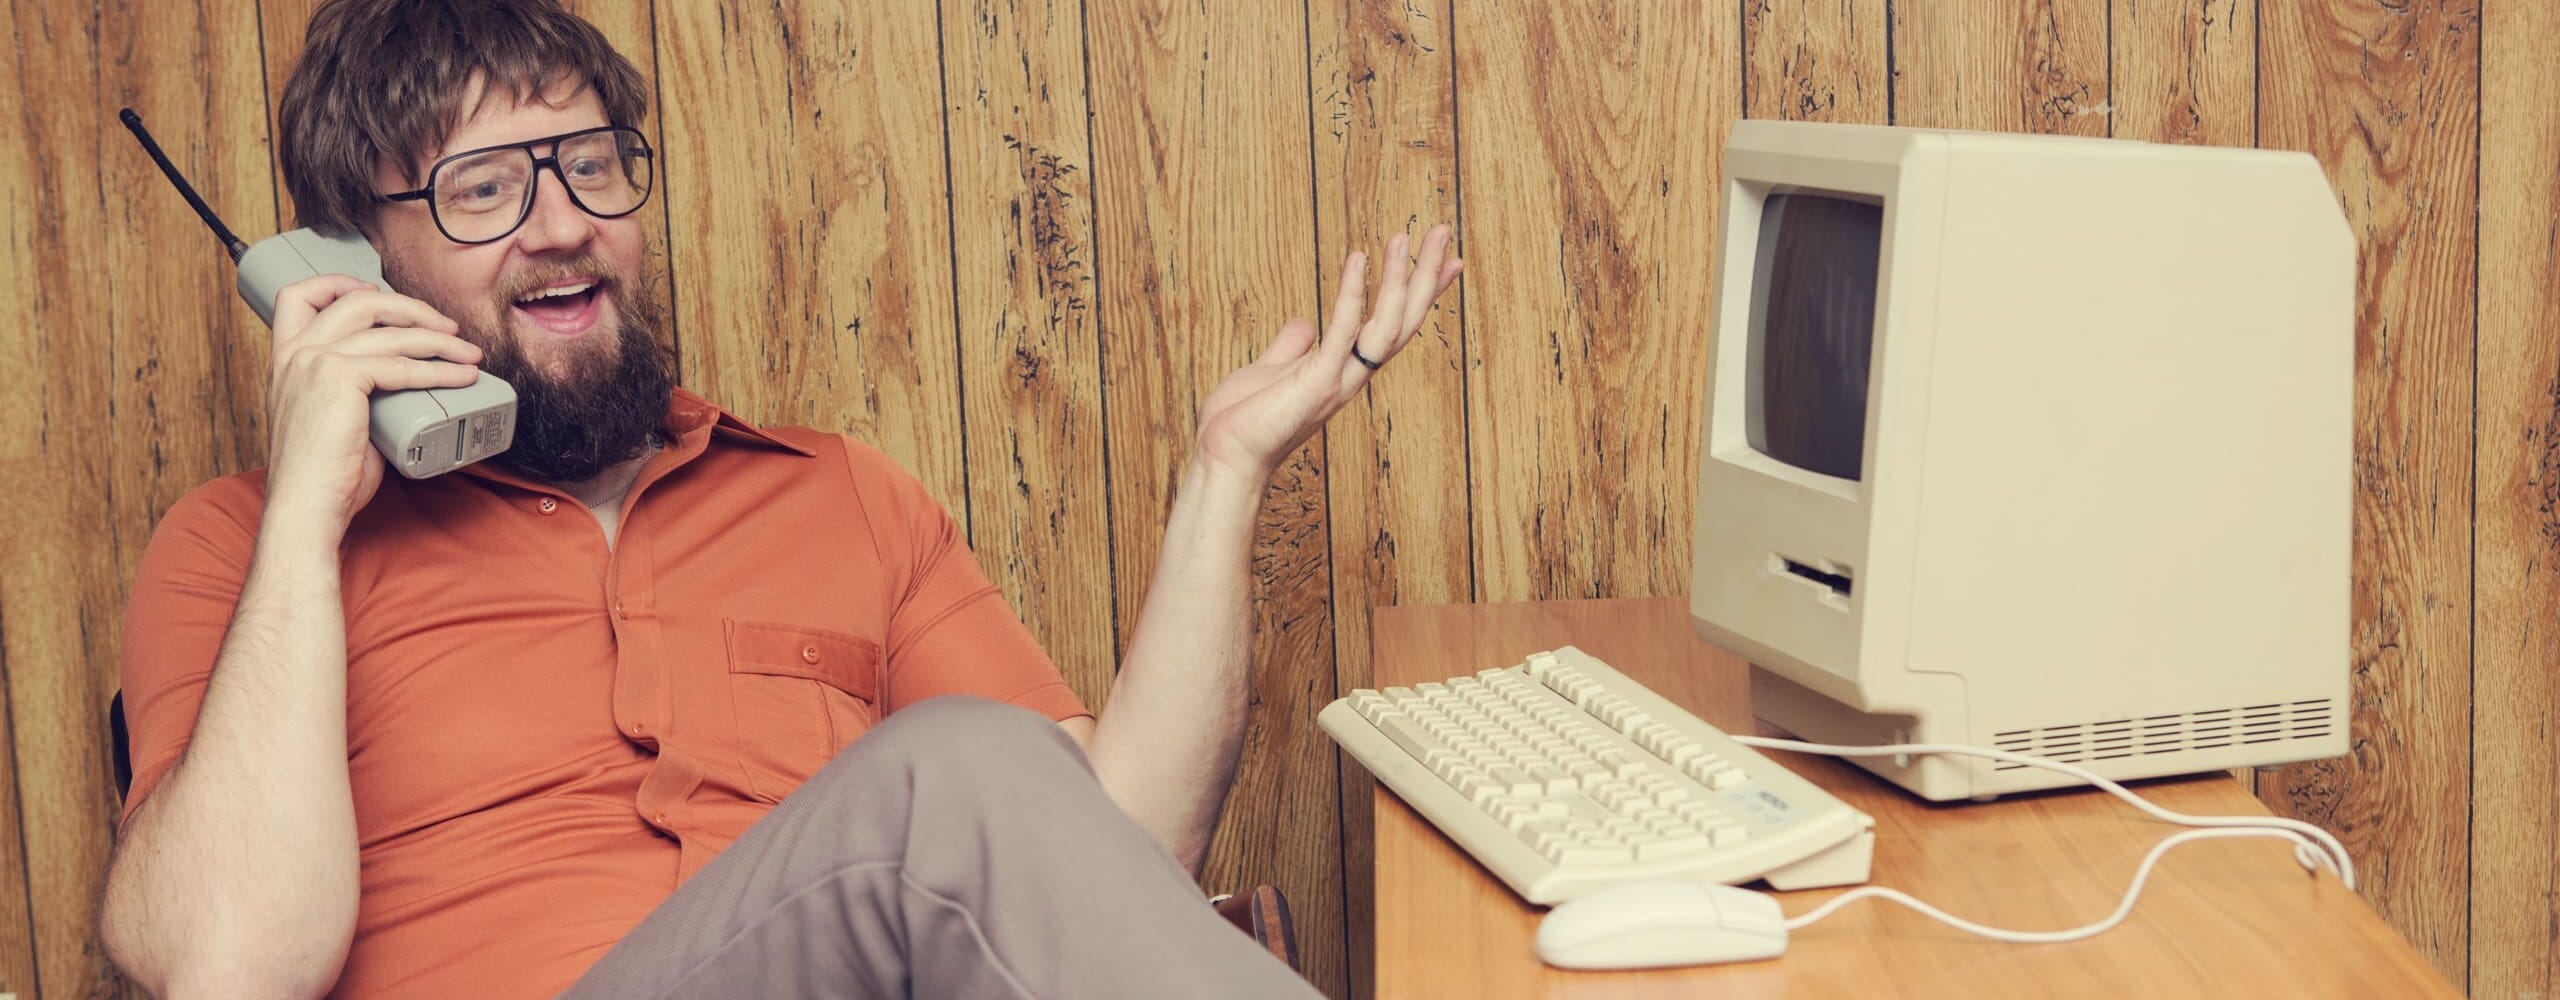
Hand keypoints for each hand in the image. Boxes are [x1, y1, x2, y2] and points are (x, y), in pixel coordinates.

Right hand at [263, 275, 481, 532]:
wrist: (306, 506)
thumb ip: (355, 395)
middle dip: (411, 307)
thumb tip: (402, 386)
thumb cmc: (322, 475)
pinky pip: (401, 365)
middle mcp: (296, 352)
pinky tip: (462, 376)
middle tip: (446, 327)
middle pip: (359, 300)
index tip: (380, 291)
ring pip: (389, 332)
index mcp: (285, 358)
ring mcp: (314, 362)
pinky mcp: (339, 379)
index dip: (341, 283)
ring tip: (468, 352)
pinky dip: (439, 369)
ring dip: (440, 339)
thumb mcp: (330, 419)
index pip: (299, 294)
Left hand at [1193, 224, 1462, 478]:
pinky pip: (1343, 331)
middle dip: (1424, 276)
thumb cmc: (1243, 421)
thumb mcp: (1271, 370)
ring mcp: (1338, 379)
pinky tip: (1359, 259)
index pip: (1392, 324)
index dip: (1419, 292)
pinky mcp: (1317, 381)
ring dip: (1399, 280)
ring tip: (1406, 238)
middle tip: (1443, 232)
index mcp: (1344, 369)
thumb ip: (1291, 346)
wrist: (1224, 458)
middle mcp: (1351, 375)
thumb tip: (1303, 323)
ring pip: (1386, 325)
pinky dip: (1353, 294)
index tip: (1445, 260)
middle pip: (1402, 320)